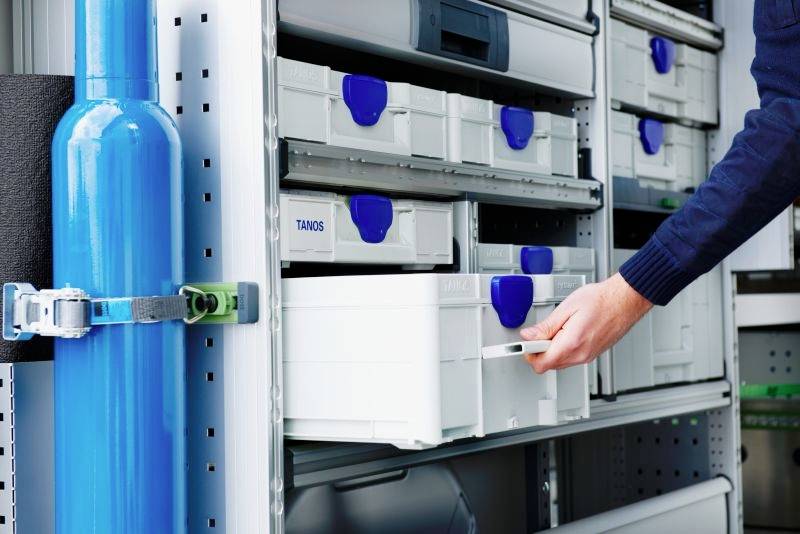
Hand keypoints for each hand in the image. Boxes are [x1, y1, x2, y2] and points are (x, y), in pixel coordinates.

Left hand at [520, 273, 652, 372]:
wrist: (625, 300)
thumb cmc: (601, 300)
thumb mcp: (566, 308)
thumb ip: (545, 326)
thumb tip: (528, 336)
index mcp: (571, 344)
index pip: (540, 364)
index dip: (528, 353)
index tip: (522, 344)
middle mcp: (580, 355)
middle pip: (548, 365)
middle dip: (539, 350)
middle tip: (541, 332)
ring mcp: (587, 357)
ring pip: (559, 362)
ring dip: (552, 349)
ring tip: (559, 328)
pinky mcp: (592, 354)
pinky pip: (570, 358)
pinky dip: (563, 348)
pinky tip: (567, 332)